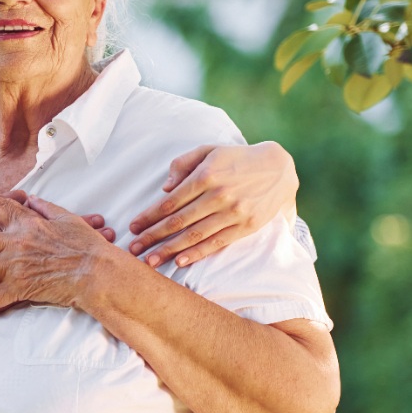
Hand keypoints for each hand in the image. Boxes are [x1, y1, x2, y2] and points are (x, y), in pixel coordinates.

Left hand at [128, 141, 297, 267]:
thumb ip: (183, 164)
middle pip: (178, 221)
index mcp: (206, 175)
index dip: (149, 216)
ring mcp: (233, 212)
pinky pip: (217, 243)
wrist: (279, 168)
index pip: (170, 201)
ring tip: (150, 261)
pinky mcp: (246, 226)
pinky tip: (180, 262)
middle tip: (132, 250)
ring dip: (170, 250)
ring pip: (195, 235)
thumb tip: (165, 188)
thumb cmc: (236, 159)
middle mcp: (219, 195)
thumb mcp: (209, 150)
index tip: (133, 227)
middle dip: (152, 237)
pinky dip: (198, 253)